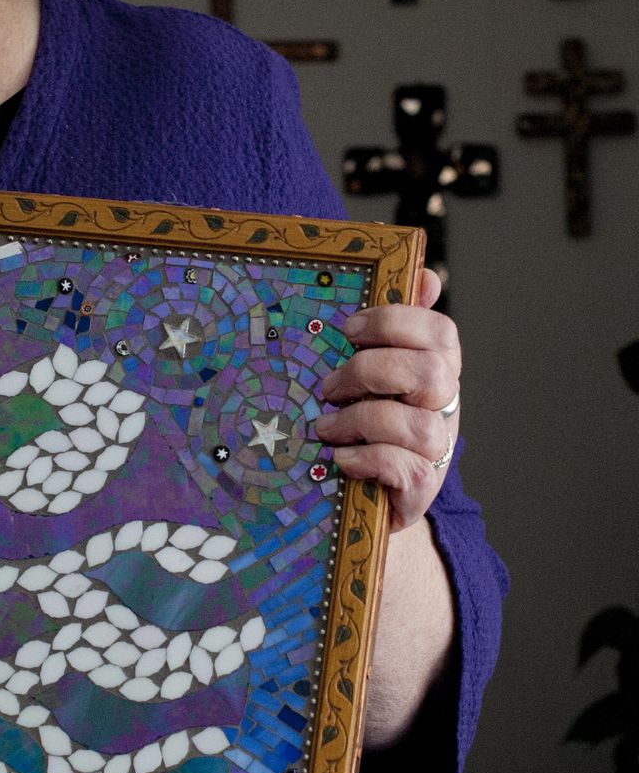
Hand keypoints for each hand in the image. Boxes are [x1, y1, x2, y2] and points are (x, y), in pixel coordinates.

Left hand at [315, 268, 459, 531]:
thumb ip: (393, 328)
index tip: (348, 330)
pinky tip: (340, 458)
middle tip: (327, 387)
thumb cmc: (369, 425)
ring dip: (362, 421)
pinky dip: (366, 458)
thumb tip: (423, 275)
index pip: (440, 332)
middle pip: (433, 374)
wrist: (368, 497)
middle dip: (370, 372)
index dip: (395, 323)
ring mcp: (438, 449)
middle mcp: (446, 406)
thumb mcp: (374, 374)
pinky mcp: (422, 487)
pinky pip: (405, 467)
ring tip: (325, 428)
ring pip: (419, 426)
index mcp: (437, 368)